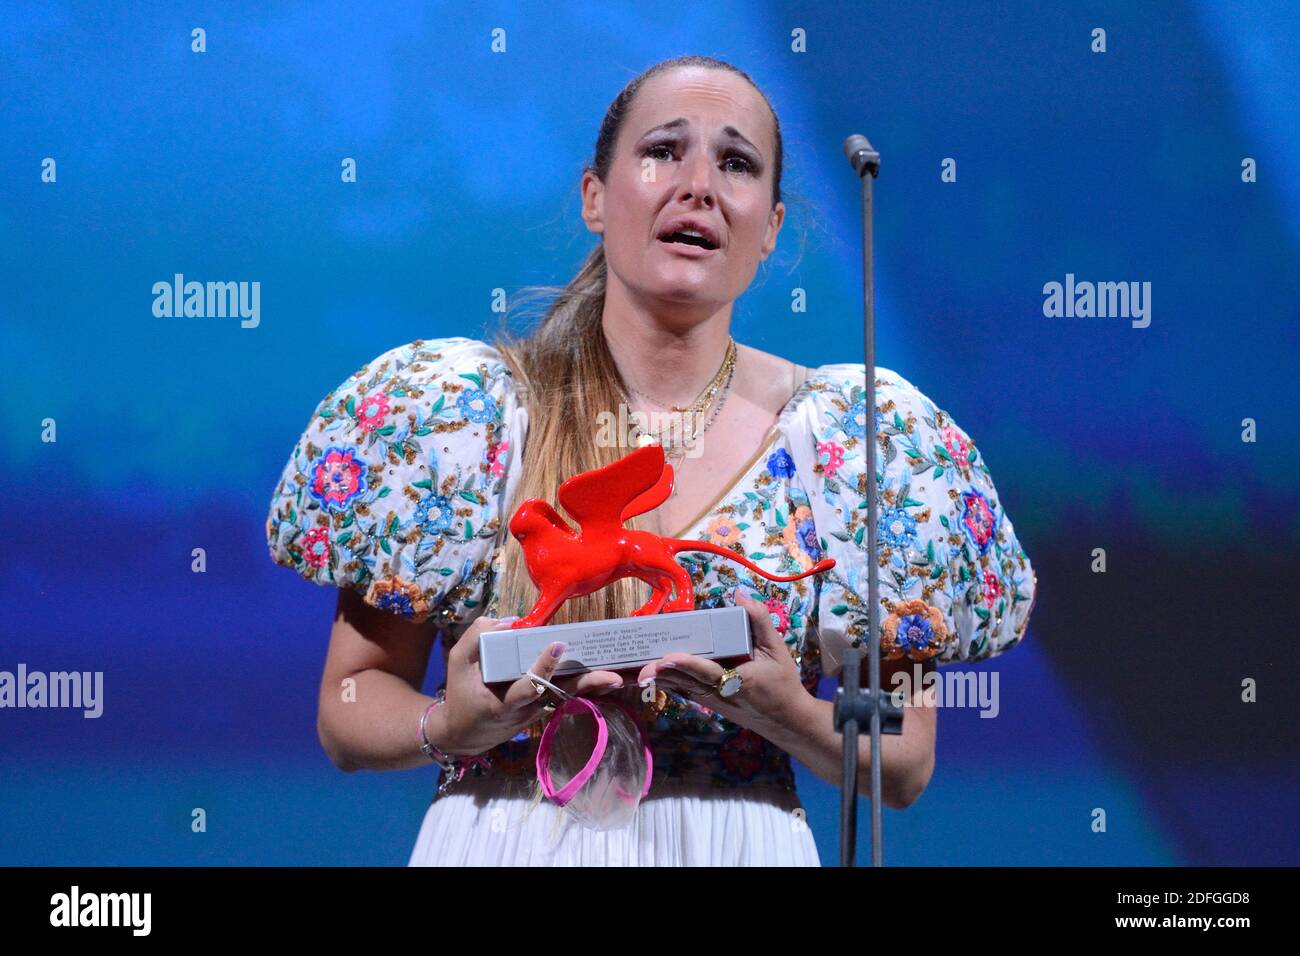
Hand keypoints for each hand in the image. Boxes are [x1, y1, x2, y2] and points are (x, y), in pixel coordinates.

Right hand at [440, 615, 627, 754]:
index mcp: (503, 702)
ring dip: (594, 685)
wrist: (464, 734)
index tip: (558, 645)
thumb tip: (506, 620)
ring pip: (569, 695)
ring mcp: (539, 711)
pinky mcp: (545, 708)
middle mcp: (527, 710)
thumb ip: (476, 639)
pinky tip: (609, 678)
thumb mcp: (457, 663)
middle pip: (561, 694)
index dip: (543, 667)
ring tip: (619, 675)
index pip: (528, 685)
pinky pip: (568, 694)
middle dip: (587, 684)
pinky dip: (588, 687)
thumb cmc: (461, 695)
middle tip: (612, 674)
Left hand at [634, 587, 807, 734]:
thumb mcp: (777, 650)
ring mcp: (710, 700)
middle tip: (638, 668)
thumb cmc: (782, 683)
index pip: (707, 672)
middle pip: (685, 681)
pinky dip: (667, 682)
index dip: (687, 665)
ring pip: (680, 687)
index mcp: (737, 681)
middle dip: (661, 674)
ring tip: (633, 672)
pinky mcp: (707, 702)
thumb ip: (760, 621)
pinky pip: (683, 690)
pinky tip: (648, 675)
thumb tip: (741, 595)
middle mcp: (719, 693)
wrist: (786, 719)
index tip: (668, 657)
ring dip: (658, 679)